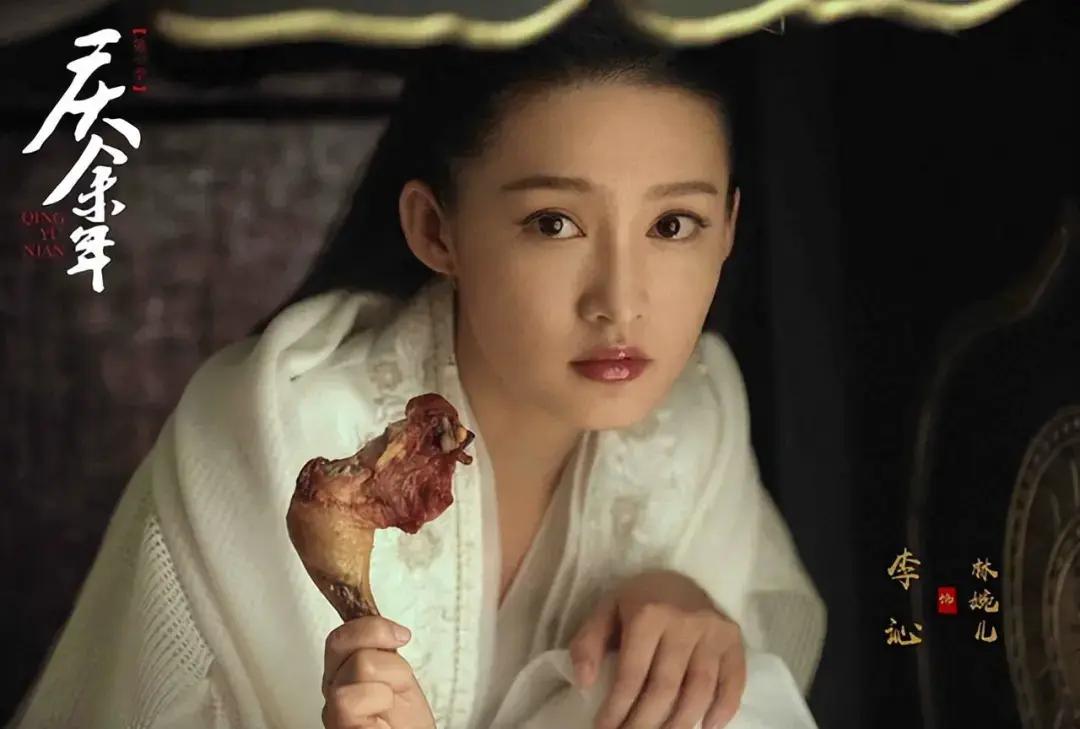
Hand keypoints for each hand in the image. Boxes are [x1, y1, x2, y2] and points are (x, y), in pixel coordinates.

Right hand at [322, 616, 435, 728]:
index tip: (402, 636)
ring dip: (390, 682)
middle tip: (400, 680)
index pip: (341, 634)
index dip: (372, 626)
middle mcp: (332, 689)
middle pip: (341, 641)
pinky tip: (383, 720)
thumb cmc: (405, 721)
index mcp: (344, 671)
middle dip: (382, 653)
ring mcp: (332, 710)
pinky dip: (379, 702)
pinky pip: (350, 700)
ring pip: (358, 666)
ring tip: (391, 706)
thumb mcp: (398, 677)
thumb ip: (384, 654)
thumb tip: (387, 628)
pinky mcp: (339, 726)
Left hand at [568, 569, 746, 728]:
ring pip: (699, 690)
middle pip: (665, 688)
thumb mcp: (606, 611)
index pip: (632, 674)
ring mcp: (713, 631)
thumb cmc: (638, 600)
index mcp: (648, 615)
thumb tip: (584, 682)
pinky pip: (734, 681)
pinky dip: (723, 710)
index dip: (618, 708)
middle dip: (645, 723)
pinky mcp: (734, 639)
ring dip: (680, 724)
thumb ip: (588, 643)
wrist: (679, 577)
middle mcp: (684, 623)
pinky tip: (706, 728)